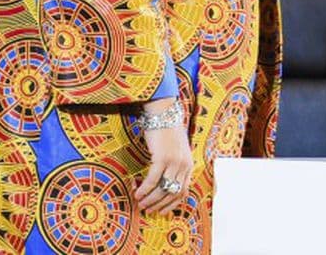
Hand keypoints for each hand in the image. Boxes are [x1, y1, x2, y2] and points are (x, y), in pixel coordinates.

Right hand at [134, 100, 192, 214]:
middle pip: (173, 193)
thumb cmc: (167, 133)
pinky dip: (144, 189)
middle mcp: (184, 165)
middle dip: (159, 204)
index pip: (184, 191)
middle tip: (147, 209)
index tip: (161, 211)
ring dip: (150, 199)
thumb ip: (174, 166)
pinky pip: (153, 180)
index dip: (171, 204)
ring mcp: (175, 162)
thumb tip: (163, 184)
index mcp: (189, 165)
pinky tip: (137, 193)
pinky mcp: (163, 158)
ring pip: (163, 189)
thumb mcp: (176, 151)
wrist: (164, 114)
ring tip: (140, 203)